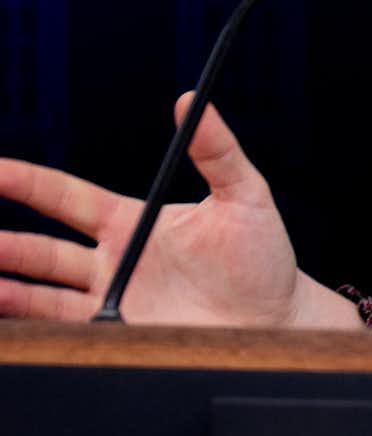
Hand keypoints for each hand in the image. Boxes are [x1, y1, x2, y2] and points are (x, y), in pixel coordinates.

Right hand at [0, 95, 358, 328]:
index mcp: (133, 221)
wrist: (280, 318)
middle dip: (2, 243)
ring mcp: (113, 299)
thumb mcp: (247, 195)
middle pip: (39, 249)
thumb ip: (218, 150)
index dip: (24, 183)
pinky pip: (65, 330)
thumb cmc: (265, 257)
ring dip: (7, 286)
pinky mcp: (121, 334)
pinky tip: (10, 318)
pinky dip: (33, 326)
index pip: (64, 197)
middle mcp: (114, 260)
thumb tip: (194, 101)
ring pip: (39, 293)